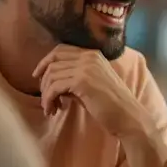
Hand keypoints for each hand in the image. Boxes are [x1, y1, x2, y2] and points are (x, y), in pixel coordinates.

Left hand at [33, 45, 147, 137]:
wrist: (128, 116)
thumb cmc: (111, 105)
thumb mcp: (91, 85)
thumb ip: (73, 78)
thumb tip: (51, 81)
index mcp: (93, 54)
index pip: (60, 50)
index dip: (45, 62)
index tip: (38, 77)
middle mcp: (89, 56)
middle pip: (53, 60)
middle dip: (44, 80)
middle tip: (45, 98)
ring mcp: (86, 67)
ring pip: (51, 75)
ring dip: (46, 94)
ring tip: (50, 108)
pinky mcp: (82, 81)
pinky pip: (54, 87)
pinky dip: (48, 99)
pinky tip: (53, 110)